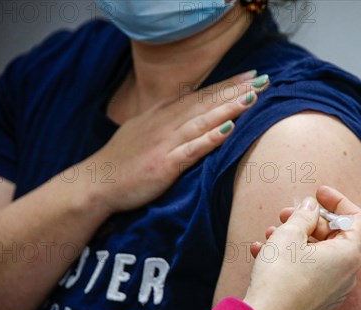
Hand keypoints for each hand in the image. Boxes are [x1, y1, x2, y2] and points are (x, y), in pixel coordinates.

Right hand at [86, 70, 268, 212]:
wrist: (96, 183)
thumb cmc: (122, 160)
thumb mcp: (144, 130)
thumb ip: (167, 119)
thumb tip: (188, 109)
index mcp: (163, 115)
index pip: (201, 96)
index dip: (227, 85)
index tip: (251, 76)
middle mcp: (166, 124)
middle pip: (207, 103)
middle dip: (236, 90)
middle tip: (264, 80)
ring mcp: (166, 143)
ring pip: (203, 121)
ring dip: (229, 107)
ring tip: (252, 97)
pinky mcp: (164, 165)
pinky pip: (191, 149)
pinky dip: (210, 138)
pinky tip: (228, 128)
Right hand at [243, 186, 360, 309]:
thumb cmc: (279, 276)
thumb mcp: (290, 234)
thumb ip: (305, 214)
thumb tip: (312, 206)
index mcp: (348, 255)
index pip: (356, 218)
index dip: (338, 201)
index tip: (318, 192)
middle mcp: (347, 274)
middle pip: (335, 235)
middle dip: (309, 220)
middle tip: (284, 213)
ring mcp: (333, 290)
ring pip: (318, 253)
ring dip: (296, 238)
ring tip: (270, 232)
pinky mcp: (317, 301)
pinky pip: (309, 271)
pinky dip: (291, 257)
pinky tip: (262, 251)